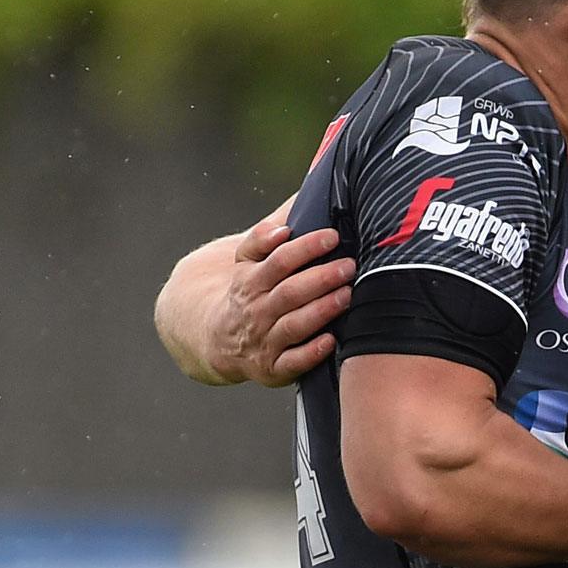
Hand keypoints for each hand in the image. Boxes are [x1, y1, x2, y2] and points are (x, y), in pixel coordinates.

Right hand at [208, 222, 355, 385]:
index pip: (278, 260)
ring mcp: (264, 340)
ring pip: (294, 324)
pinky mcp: (273, 368)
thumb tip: (298, 199)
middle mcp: (256, 309)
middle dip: (321, 278)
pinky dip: (311, 352)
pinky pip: (293, 362)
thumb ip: (267, 233)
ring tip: (348, 296)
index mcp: (250, 280)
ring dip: (322, 310)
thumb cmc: (248, 292)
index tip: (332, 236)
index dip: (305, 247)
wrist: (217, 339)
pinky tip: (332, 340)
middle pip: (289, 291)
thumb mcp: (247, 261)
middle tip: (350, 265)